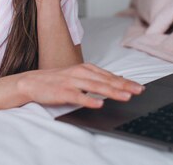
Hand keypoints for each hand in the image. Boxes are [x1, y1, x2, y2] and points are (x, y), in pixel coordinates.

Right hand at [17, 63, 144, 107]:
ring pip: (96, 87)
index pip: (110, 76)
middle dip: (125, 86)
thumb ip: (96, 78)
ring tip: (126, 96)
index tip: (140, 87)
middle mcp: (81, 73)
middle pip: (107, 80)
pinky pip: (78, 96)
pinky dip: (89, 100)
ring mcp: (72, 82)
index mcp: (86, 69)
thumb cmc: (57, 80)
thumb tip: (117, 80)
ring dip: (112, 92)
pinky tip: (99, 104)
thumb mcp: (79, 75)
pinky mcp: (63, 92)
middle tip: (139, 91)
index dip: (126, 82)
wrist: (32, 82)